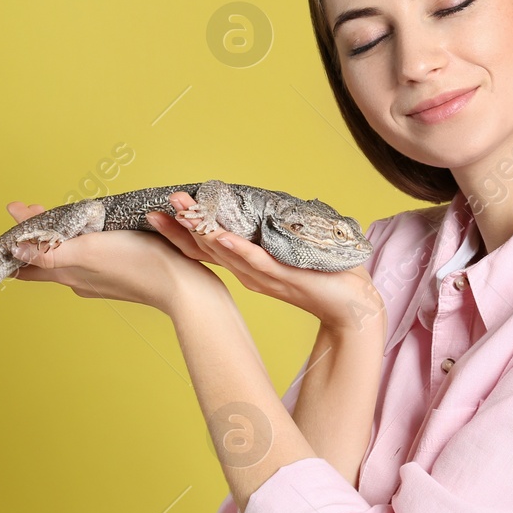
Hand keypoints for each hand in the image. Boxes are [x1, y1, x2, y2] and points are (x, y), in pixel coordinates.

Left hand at [3, 198, 223, 312]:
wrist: (183, 286)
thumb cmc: (138, 264)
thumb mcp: (89, 251)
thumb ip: (51, 252)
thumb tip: (14, 250)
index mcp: (68, 275)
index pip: (27, 265)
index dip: (14, 243)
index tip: (13, 213)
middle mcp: (81, 280)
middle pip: (46, 259)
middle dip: (36, 236)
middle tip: (30, 210)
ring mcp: (102, 280)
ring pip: (69, 259)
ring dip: (60, 239)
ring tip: (59, 218)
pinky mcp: (122, 275)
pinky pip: (93, 259)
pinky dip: (84, 243)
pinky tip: (96, 234)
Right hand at [157, 191, 385, 334]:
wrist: (353, 306)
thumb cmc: (326, 275)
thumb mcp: (291, 251)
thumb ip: (274, 236)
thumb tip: (265, 210)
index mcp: (249, 266)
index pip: (208, 246)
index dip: (184, 230)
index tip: (162, 211)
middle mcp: (250, 273)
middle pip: (207, 248)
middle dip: (182, 227)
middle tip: (160, 206)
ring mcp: (264, 276)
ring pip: (224, 252)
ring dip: (202, 230)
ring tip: (180, 211)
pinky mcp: (284, 277)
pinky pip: (255, 261)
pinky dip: (237, 248)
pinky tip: (221, 236)